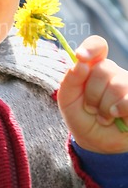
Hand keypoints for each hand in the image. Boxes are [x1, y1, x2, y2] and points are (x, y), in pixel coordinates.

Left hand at [57, 35, 127, 153]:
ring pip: (117, 85)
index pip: (97, 45)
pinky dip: (120, 109)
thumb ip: (70, 80)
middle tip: (91, 108)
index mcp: (93, 66)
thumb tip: (81, 63)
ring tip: (103, 116)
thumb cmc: (81, 117)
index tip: (81, 57)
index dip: (91, 47)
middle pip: (103, 69)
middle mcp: (114, 72)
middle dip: (92, 94)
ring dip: (104, 107)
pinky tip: (117, 116)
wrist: (96, 143)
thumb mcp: (67, 100)